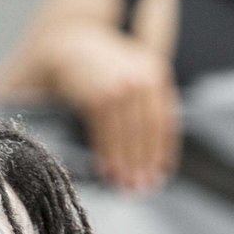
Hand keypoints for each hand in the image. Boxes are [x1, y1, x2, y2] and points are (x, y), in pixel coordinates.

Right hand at [58, 34, 179, 193]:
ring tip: (124, 185)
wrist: (69, 46)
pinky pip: (105, 134)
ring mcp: (118, 88)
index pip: (165, 120)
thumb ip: (148, 99)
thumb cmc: (103, 66)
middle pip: (147, 131)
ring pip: (127, 136)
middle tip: (142, 187)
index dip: (163, 151)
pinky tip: (106, 171)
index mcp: (156, 72)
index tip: (161, 174)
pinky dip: (107, 156)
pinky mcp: (96, 97)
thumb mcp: (133, 71)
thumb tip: (156, 150)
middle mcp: (141, 79)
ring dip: (126, 165)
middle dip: (144, 163)